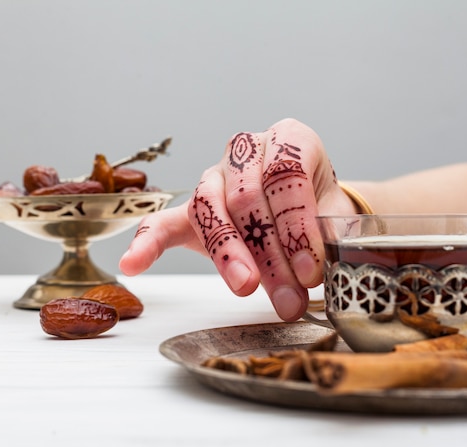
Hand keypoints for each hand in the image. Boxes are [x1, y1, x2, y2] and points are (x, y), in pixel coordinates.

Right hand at [119, 118, 355, 320]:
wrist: (305, 210)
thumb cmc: (320, 210)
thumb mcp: (333, 216)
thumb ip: (325, 237)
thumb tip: (314, 272)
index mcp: (289, 139)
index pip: (286, 175)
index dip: (297, 225)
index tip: (310, 269)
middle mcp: (247, 151)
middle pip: (247, 198)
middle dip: (268, 252)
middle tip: (287, 296)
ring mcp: (214, 177)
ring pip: (210, 209)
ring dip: (228, 255)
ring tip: (244, 288)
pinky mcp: (190, 208)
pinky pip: (162, 221)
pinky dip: (147, 242)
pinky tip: (133, 263)